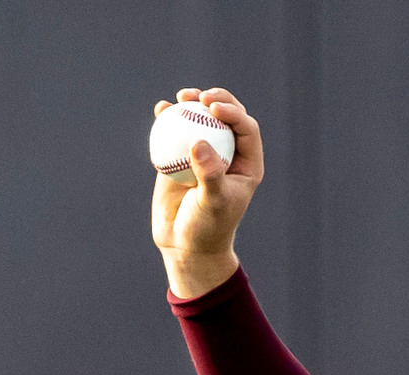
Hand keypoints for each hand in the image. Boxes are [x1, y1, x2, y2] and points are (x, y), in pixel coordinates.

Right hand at [150, 88, 264, 299]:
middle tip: (199, 96)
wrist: (184, 244)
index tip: (213, 109)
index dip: (233, 113)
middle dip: (217, 99)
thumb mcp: (211, 204)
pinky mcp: (182, 156)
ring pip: (202, 119)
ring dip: (192, 102)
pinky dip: (169, 118)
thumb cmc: (206, 228)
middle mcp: (229, 154)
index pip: (246, 129)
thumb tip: (198, 141)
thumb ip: (209, 174)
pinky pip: (177, 131)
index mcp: (247, 164)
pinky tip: (161, 109)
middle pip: (227, 117)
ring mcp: (205, 153)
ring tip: (181, 97)